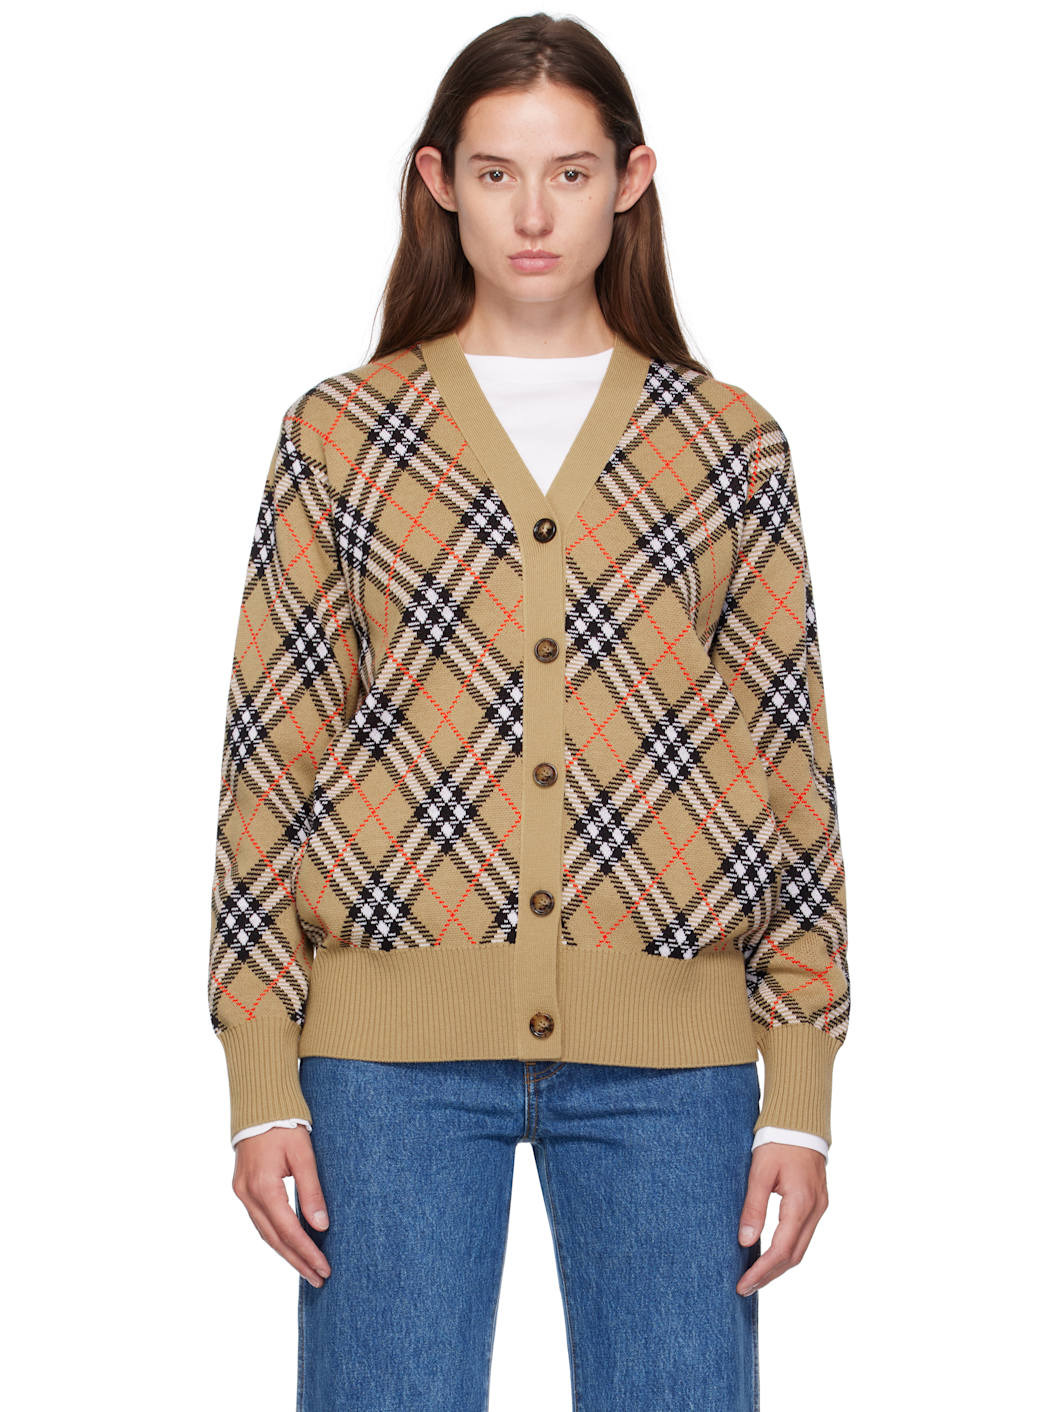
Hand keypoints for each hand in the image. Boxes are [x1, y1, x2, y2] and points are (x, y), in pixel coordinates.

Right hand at [232, 1125, 331, 1286]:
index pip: (288, 1230)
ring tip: (307, 1269)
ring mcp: (242, 1193)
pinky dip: (276, 1237)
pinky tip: (289, 1246)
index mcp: (263, 1186)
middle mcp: (248, 1194)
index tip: (324, 1268)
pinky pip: (260, 1222)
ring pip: (265, 1233)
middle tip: (319, 1278)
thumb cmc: (284, 1124)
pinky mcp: (243, 1189)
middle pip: (274, 1238)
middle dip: (298, 1261)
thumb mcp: (303, 1154)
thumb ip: (312, 1190)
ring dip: (286, 1253)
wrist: (259, 1104)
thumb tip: (321, 1226)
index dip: (307, 1252)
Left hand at [736, 1142, 827, 1294]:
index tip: (744, 1284)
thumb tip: (745, 1241)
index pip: (782, 1249)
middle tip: (745, 1287)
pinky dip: (786, 1250)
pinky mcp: (817, 1204)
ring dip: (779, 1266)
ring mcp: (819, 1208)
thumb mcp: (760, 1171)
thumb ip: (753, 1207)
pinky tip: (770, 1254)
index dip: (762, 1271)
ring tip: (755, 1277)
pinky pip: (803, 1236)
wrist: (800, 1122)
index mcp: (801, 1203)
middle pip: (794, 1256)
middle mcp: (815, 1210)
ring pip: (801, 1249)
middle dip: (770, 1275)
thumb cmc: (778, 1142)